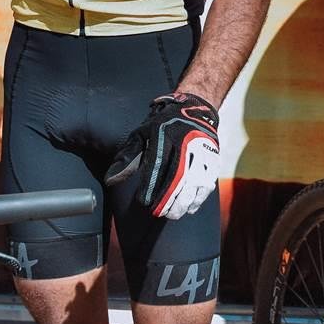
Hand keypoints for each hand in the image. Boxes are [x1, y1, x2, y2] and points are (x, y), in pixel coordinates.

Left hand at [106, 92, 219, 218]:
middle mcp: (186, 144)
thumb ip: (128, 158)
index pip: (157, 165)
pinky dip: (198, 199)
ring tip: (172, 214)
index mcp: (165, 135)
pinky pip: (207, 184)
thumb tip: (110, 180)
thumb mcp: (142, 134)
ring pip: (194, 185)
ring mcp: (202, 153)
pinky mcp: (213, 160)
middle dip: (167, 200)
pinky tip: (189, 208)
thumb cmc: (165, 125)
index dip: (150, 186)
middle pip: (178, 178)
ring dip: (183, 203)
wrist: (196, 110)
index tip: (143, 201)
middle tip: (158, 213)